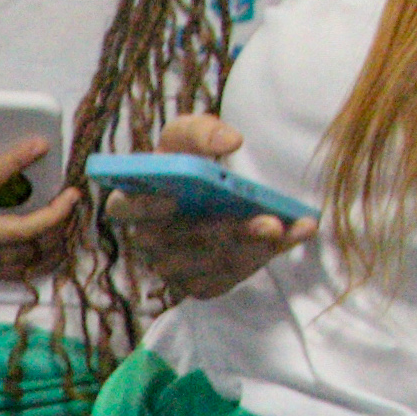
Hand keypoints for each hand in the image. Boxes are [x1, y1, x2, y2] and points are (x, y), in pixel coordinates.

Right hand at [0, 131, 81, 290]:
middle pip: (21, 231)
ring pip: (24, 257)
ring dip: (51, 238)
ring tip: (65, 216)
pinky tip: (50, 243)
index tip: (42, 143)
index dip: (17, 160)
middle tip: (72, 194)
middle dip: (54, 214)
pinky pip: (14, 271)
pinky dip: (35, 258)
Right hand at [100, 111, 314, 301]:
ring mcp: (171, 267)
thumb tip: (231, 141)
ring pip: (208, 264)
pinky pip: (228, 279)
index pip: (122, 208)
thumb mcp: (192, 137)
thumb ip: (202, 130)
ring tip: (283, 226)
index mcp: (134, 200)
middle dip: (223, 232)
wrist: (219, 195)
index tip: (175, 197)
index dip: (144, 206)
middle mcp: (147, 239)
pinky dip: (266, 256)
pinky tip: (294, 233)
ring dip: (249, 247)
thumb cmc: (194, 163)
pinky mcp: (199, 285)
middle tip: (266, 221)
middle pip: (177, 243)